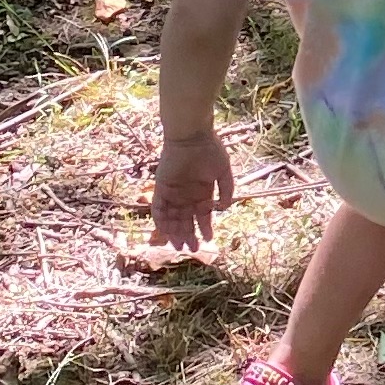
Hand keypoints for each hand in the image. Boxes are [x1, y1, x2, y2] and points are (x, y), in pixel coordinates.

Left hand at [151, 126, 232, 252]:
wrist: (192, 136)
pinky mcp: (160, 188)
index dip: (205, 227)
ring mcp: (173, 192)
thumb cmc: (210, 150)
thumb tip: (225, 208)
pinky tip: (167, 234)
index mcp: (202, 191)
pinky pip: (158, 209)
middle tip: (193, 249)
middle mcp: (186, 194)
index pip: (201, 214)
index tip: (209, 240)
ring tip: (181, 246)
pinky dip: (162, 222)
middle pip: (186, 219)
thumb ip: (227, 190)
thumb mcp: (224, 171)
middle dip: (189, 234)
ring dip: (175, 232)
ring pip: (172, 218)